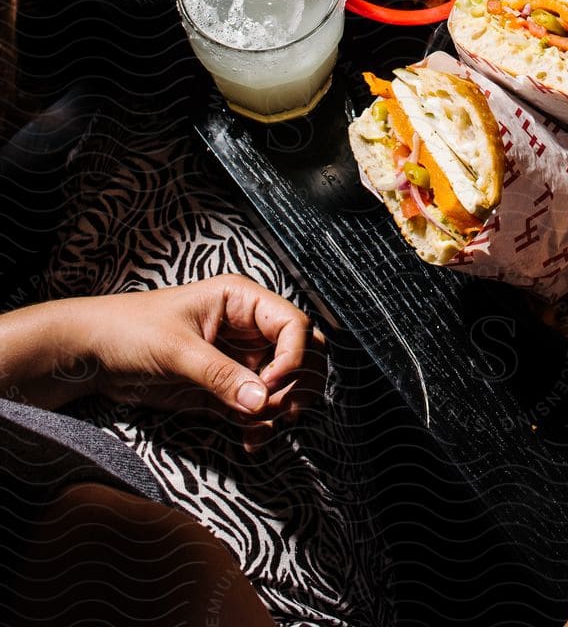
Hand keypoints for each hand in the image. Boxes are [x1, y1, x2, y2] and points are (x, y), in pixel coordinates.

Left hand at [57, 277, 322, 449]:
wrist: (92, 355)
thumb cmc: (130, 331)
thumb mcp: (175, 350)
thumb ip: (219, 375)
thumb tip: (261, 401)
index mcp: (241, 301)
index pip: (294, 325)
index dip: (293, 357)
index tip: (270, 386)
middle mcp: (248, 329)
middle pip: (301, 354)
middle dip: (296, 385)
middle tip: (274, 411)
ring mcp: (239, 360)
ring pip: (285, 385)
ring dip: (280, 410)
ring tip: (257, 429)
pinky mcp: (225, 389)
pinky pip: (259, 408)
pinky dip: (262, 426)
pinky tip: (248, 440)